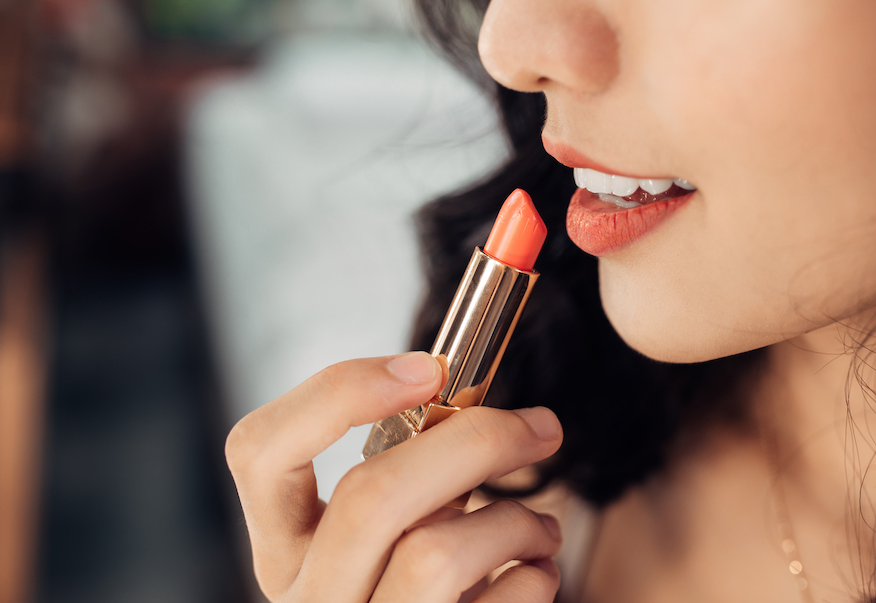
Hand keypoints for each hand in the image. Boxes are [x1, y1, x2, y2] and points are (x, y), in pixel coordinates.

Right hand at [225, 352, 563, 601]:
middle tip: (539, 427)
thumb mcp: (393, 529)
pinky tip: (535, 571)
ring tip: (541, 524)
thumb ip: (409, 472)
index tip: (427, 368)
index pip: (260, 450)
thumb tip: (470, 401)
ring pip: (432, 556)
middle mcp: (310, 599)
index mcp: (284, 549)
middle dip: (472, 442)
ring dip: (512, 521)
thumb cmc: (424, 589)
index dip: (339, 393)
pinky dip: (532, 577)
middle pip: (370, 496)